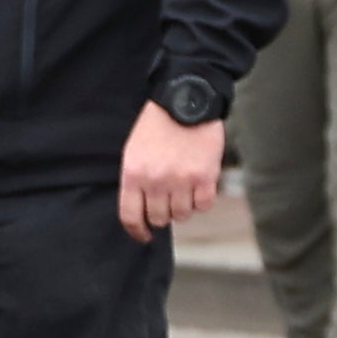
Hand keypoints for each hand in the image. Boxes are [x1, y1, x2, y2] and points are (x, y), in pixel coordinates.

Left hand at [120, 102, 226, 239]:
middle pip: (159, 218)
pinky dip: (202, 200)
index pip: (131, 216)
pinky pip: (204, 205)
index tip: (144, 236)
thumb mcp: (134, 152)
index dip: (137, 231)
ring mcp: (182, 180)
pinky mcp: (205, 177)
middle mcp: (156, 181)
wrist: (187, 102)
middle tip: (168, 201)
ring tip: (184, 188)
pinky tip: (199, 185)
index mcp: (133, 174)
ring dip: (184, 206)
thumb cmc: (157, 127)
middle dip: (163, 214)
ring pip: (182, 214)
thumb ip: (137, 182)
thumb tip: (144, 211)